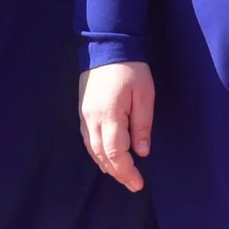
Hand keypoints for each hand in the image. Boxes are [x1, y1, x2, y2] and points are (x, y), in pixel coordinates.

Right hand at [79, 62, 153, 192]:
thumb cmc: (131, 68)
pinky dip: (98, 153)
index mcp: (109, 115)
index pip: (115, 153)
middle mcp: (92, 119)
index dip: (126, 171)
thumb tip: (141, 152)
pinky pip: (88, 139)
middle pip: (101, 155)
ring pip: (92, 149)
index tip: (139, 183)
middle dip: (118, 173)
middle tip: (133, 184)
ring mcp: (84, 115)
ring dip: (106, 165)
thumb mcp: (145, 94)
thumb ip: (142, 124)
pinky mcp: (83, 110)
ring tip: (122, 175)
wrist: (107, 45)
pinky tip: (106, 157)